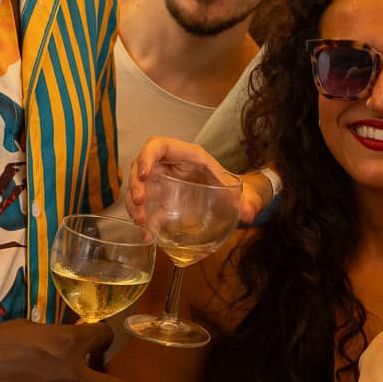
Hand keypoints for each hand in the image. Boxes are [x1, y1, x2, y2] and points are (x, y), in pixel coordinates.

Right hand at [128, 138, 261, 226]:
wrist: (231, 200)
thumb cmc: (231, 187)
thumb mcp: (238, 189)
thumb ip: (247, 200)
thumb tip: (249, 214)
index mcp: (188, 156)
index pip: (159, 145)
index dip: (147, 156)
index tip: (144, 175)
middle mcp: (171, 166)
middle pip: (141, 166)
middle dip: (135, 184)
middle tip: (139, 204)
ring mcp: (163, 183)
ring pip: (138, 187)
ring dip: (134, 204)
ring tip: (140, 222)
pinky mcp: (162, 201)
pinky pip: (146, 208)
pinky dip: (143, 221)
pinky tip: (147, 236)